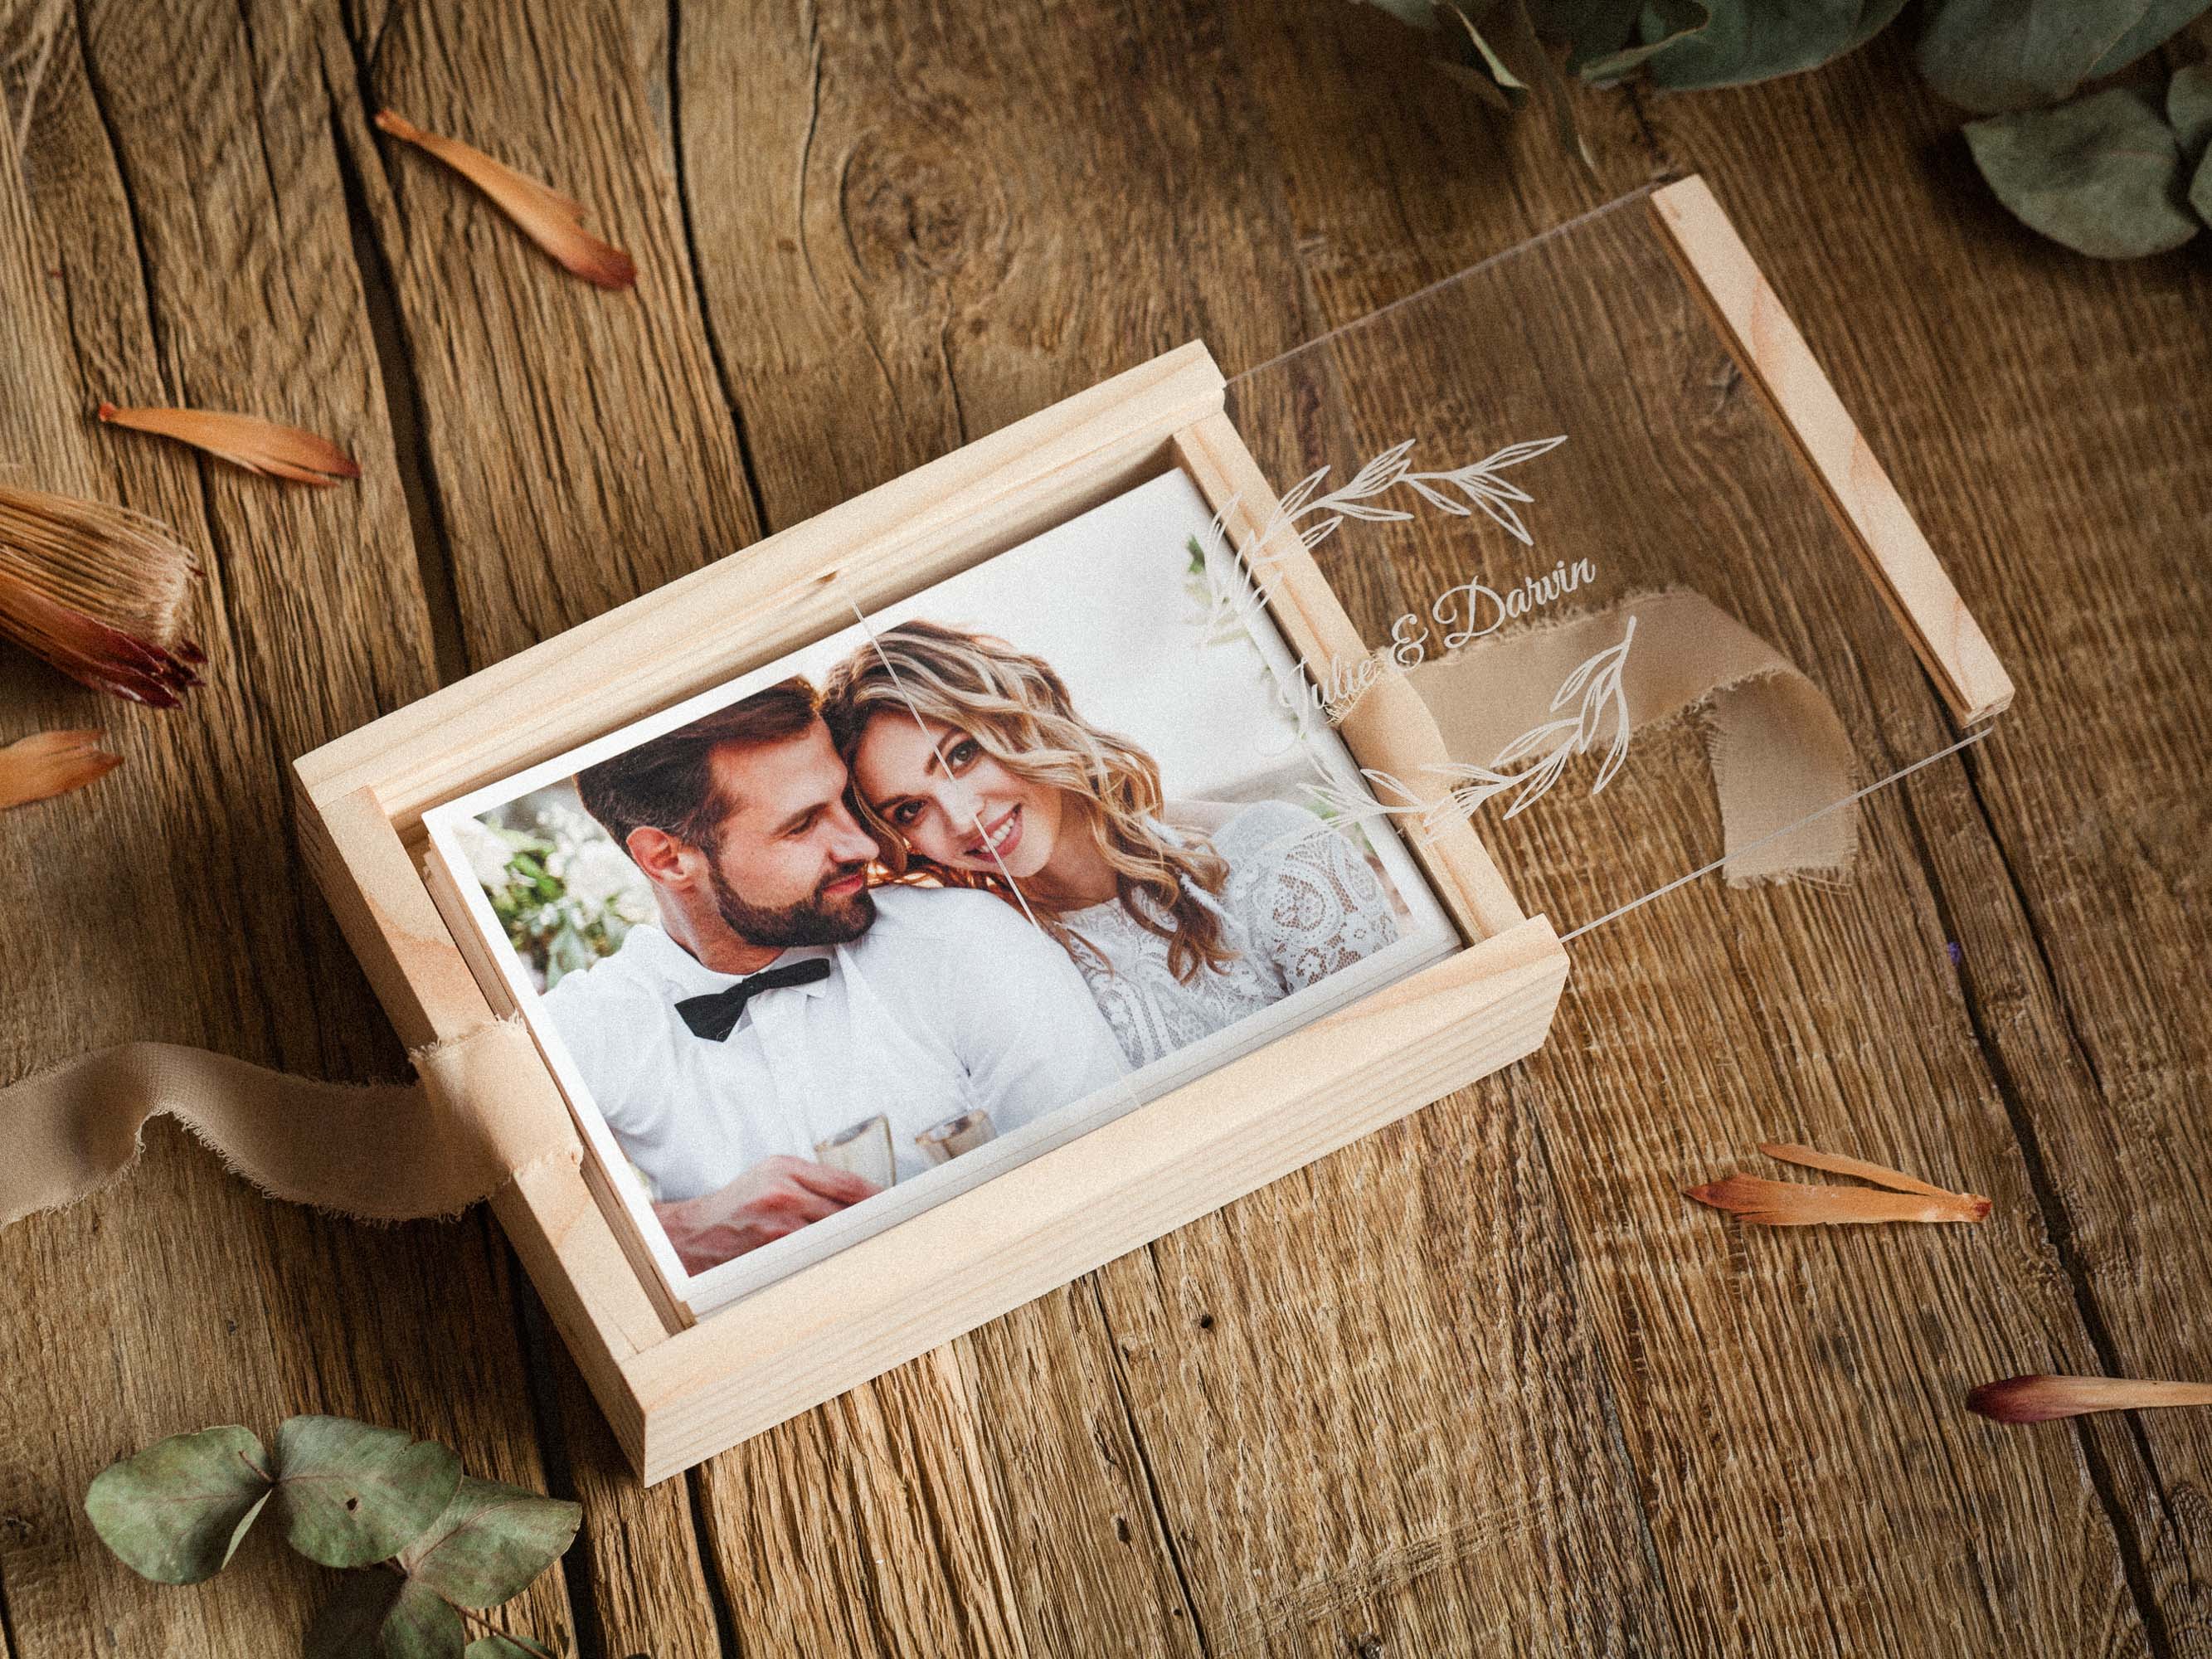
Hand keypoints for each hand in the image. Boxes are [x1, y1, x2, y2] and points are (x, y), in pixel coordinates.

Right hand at [652, 1155, 880, 1271]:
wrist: (693, 1234)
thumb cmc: (739, 1203)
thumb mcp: (773, 1175)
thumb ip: (814, 1182)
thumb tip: (865, 1199)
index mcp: (786, 1169)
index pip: (848, 1184)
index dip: (879, 1198)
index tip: (901, 1207)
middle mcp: (783, 1194)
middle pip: (847, 1212)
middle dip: (875, 1224)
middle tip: (901, 1233)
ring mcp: (778, 1227)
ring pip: (836, 1238)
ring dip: (859, 1245)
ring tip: (881, 1252)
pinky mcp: (771, 1255)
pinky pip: (816, 1259)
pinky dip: (834, 1262)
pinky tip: (848, 1267)